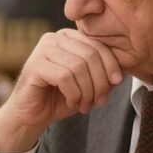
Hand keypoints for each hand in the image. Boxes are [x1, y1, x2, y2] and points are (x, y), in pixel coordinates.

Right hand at [0, 29, 122, 152]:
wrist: (32, 114)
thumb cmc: (59, 97)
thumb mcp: (87, 85)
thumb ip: (102, 76)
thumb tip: (120, 75)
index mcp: (69, 37)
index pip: (97, 45)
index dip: (111, 65)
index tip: (116, 83)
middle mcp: (54, 38)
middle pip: (90, 55)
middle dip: (99, 82)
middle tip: (100, 101)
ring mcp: (42, 50)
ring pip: (78, 67)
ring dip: (86, 91)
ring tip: (85, 105)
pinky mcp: (34, 65)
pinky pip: (64, 77)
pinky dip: (73, 93)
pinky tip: (72, 102)